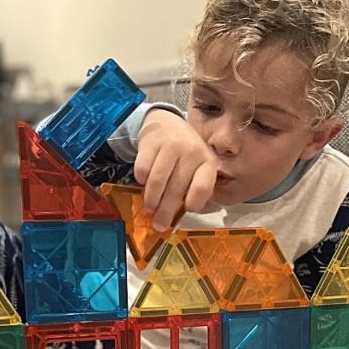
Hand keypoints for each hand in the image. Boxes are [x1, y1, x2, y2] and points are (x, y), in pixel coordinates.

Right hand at [135, 108, 216, 230]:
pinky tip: (144, 184)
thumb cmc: (185, 154)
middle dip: (166, 211)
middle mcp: (191, 152)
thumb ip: (193, 188)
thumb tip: (179, 217)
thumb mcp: (197, 167)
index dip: (195, 202)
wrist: (167, 123)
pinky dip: (141, 181)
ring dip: (152, 200)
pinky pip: (142, 170)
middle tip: (159, 225)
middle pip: (177, 189)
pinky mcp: (151, 142)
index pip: (203, 186)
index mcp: (207, 162)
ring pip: (158, 181)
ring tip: (150, 208)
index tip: (186, 210)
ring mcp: (170, 145)